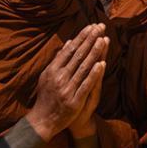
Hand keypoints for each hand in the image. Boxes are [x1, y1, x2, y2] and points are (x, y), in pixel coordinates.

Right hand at [27, 24, 108, 141]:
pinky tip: (101, 64)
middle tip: (100, 27)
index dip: (82, 37)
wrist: (43, 121)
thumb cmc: (47, 95)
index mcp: (53, 70)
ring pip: (84, 67)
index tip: (91, 26)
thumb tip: (69, 42)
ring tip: (103, 40)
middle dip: (90, 40)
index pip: (70, 49)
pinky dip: (94, 74)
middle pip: (78, 55)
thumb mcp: (48, 75)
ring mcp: (67, 89)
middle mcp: (60, 77)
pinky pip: (86, 85)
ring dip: (94, 52)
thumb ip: (59, 59)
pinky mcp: (74, 101)